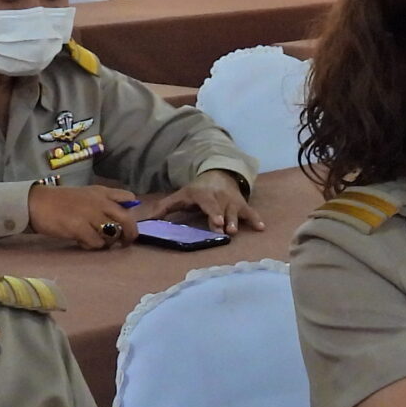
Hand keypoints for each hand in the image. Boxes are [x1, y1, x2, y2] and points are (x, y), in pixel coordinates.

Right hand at [25, 182, 139, 249]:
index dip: (131, 212)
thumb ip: (101, 203)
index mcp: (101, 192)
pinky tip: (82, 242)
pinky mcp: (80, 228)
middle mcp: (100, 202)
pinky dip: (92, 246)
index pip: (128, 198)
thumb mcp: (84, 196)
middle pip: (127, 220)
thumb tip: (117, 219)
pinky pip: (96, 243)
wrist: (36, 203)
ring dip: (107, 242)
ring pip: (113, 234)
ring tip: (96, 241)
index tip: (125, 222)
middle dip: (130, 234)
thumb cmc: (59, 202)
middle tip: (124, 242)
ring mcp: (90, 215)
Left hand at [135, 172, 262, 234]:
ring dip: (236, 221)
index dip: (212, 213)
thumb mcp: (180, 197)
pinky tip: (261, 228)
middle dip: (224, 218)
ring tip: (236, 231)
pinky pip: (249, 212)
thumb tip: (144, 221)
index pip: (207, 203)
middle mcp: (219, 197)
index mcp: (203, 195)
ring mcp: (231, 201)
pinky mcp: (241, 205)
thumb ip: (164, 208)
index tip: (215, 223)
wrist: (218, 175)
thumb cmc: (196, 192)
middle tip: (226, 230)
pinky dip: (255, 219)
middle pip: (222, 209)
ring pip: (235, 211)